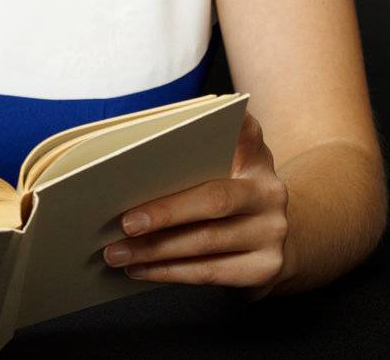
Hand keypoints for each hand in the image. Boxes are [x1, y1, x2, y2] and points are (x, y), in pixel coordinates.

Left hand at [101, 110, 289, 299]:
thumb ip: (192, 160)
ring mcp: (272, 232)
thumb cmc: (228, 196)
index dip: (229, 123)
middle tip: (124, 223)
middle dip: (165, 213)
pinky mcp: (265, 267)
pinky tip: (139, 269)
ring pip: (206, 242)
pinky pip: (209, 272)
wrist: (271, 241)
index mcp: (255, 156)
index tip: (195, 118)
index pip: (245, 130)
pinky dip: (168, 272)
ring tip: (117, 253)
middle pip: (214, 200)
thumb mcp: (224, 169)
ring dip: (155, 250)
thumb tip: (128, 176)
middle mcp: (269, 191)